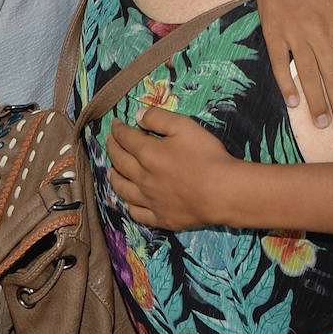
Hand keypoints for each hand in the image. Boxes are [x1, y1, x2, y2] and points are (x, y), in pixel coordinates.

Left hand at [107, 108, 233, 229]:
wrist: (222, 192)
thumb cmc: (206, 155)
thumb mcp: (184, 126)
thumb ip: (159, 118)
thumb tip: (137, 115)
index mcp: (148, 153)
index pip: (126, 138)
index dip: (118, 129)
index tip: (115, 123)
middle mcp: (143, 178)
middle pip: (120, 162)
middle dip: (112, 149)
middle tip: (109, 141)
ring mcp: (150, 200)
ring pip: (123, 189)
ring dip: (114, 177)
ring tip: (111, 171)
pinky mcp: (160, 218)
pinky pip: (137, 213)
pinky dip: (128, 206)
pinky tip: (127, 202)